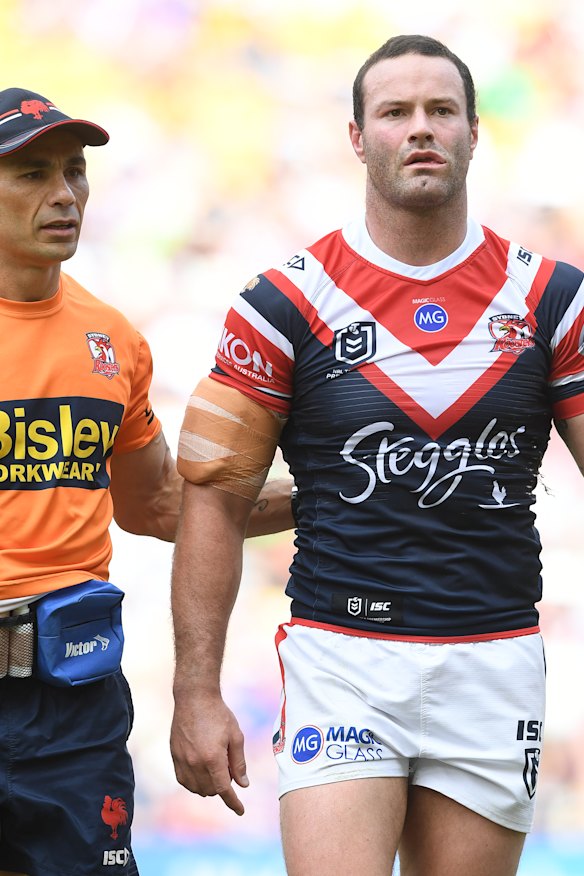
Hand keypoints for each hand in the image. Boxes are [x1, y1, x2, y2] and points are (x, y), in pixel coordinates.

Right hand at [170, 689, 247, 814]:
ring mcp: (182, 760)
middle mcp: (195, 763)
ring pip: (196, 788)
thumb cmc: (218, 714)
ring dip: (208, 786)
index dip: (233, 802)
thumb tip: (242, 784)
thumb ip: (239, 763)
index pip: (224, 789)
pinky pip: (184, 781)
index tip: (240, 810)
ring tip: (216, 768)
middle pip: (211, 790)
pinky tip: (202, 771)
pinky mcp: (174, 756)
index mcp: (213, 758)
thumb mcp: (235, 736)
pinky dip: (194, 782)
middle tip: (228, 769)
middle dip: (222, 787)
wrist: (194, 697)